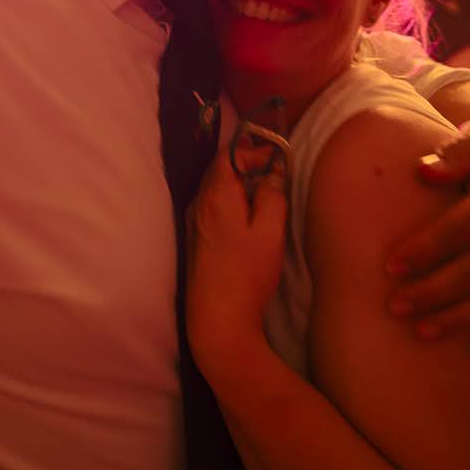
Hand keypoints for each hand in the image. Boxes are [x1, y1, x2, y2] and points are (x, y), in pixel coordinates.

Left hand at [185, 135, 288, 362]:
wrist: (218, 319)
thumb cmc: (247, 273)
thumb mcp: (270, 231)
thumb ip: (272, 195)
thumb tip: (273, 173)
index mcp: (215, 196)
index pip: (228, 155)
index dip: (253, 149)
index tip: (276, 156)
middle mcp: (198, 205)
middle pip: (220, 171)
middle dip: (246, 165)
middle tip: (274, 171)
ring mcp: (194, 224)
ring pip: (216, 191)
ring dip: (239, 185)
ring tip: (265, 193)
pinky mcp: (196, 242)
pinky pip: (213, 209)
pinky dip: (231, 202)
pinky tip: (248, 218)